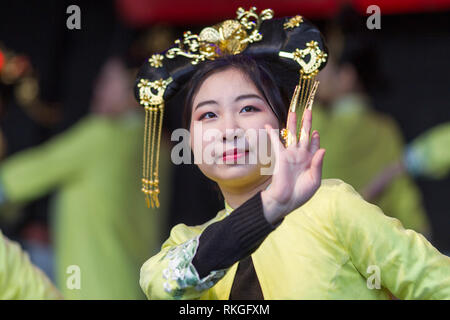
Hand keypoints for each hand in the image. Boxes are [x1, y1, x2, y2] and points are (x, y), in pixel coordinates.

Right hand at [261, 109, 324, 223]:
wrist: (286, 200)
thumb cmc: (301, 194)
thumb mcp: (315, 180)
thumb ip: (318, 164)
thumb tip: (323, 149)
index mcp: (310, 161)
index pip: (313, 145)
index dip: (315, 138)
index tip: (315, 132)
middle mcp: (300, 155)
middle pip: (303, 135)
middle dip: (306, 123)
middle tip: (308, 110)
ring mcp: (290, 155)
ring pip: (292, 135)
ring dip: (292, 123)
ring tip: (293, 111)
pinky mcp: (280, 156)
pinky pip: (276, 142)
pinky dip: (272, 133)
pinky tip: (268, 125)